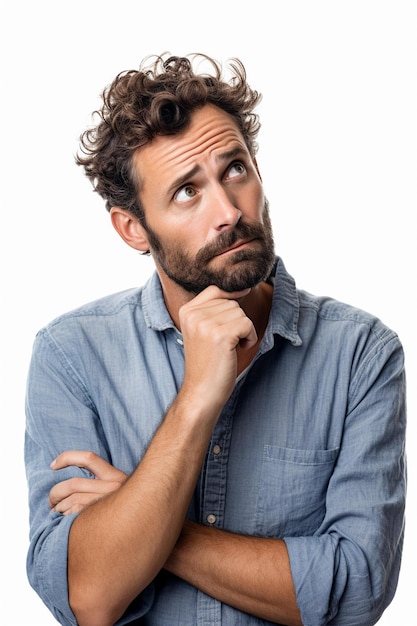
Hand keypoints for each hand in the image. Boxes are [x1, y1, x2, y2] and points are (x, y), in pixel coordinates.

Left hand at [49, 450, 127, 514]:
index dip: (67, 458)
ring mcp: (106, 505)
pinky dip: (64, 518)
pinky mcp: (100, 521)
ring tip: (56, 512)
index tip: (53, 465)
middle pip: (73, 484)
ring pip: (72, 501)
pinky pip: (74, 516)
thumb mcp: (119, 487)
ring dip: (59, 507)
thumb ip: (100, 481)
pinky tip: (64, 521)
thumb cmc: (126, 507)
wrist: (141, 524)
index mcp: (114, 476)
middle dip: (56, 492)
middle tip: (51, 501)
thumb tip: (71, 480)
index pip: (88, 458)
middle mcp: (112, 488)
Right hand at [178, 286, 256, 412]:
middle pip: (231, 302)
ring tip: (229, 347)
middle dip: (236, 321)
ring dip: (243, 331)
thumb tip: (242, 288)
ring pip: (241, 313)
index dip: (231, 298)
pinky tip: (237, 350)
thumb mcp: (204, 329)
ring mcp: (206, 324)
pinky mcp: (221, 335)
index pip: (216, 289)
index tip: (234, 317)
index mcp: (187, 311)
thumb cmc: (207, 362)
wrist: (201, 392)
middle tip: (225, 342)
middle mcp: (194, 314)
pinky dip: (249, 338)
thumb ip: (215, 308)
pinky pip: (247, 324)